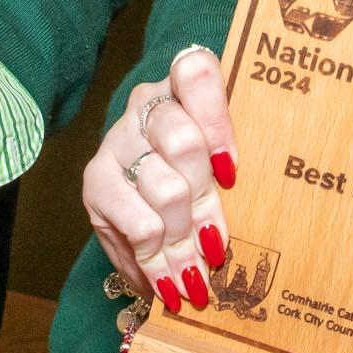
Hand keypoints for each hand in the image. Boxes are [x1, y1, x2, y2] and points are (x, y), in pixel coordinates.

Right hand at [81, 44, 238, 313]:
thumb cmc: (198, 171)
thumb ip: (230, 175)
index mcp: (183, 87)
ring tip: (195, 279)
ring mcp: (118, 140)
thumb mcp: (218, 160)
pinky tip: (165, 281)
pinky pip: (135, 223)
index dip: (217, 119)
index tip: (232, 171)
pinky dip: (156, 260)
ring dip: (184, 242)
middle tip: (216, 245)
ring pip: (164, 190)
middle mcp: (147, 106)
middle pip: (185, 142)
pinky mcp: (96, 180)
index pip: (195, 71)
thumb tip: (256, 232)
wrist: (141, 184)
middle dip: (206, 202)